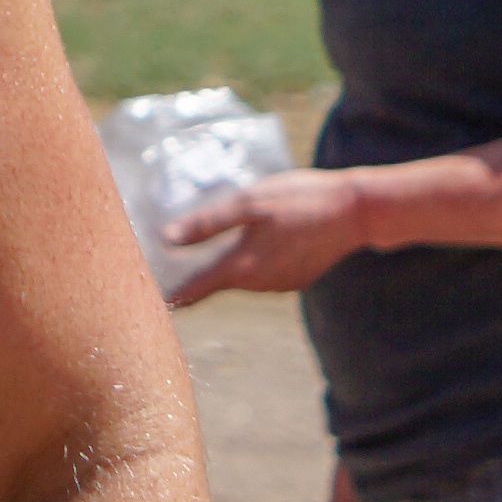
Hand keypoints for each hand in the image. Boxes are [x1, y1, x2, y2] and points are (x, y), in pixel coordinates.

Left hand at [165, 165, 367, 297]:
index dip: (170, 293)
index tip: (145, 301)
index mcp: (242, 267)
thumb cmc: (300, 200)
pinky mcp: (295, 279)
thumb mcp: (249, 203)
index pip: (194, 289)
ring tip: (195, 249)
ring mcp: (280, 285)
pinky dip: (246, 264)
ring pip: (238, 279)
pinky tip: (243, 244)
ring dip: (220, 268)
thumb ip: (208, 223)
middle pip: (214, 284)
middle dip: (191, 276)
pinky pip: (260, 275)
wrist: (356, 212)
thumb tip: (167, 241)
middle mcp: (259, 284)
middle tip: (161, 262)